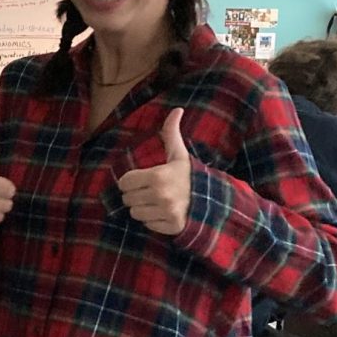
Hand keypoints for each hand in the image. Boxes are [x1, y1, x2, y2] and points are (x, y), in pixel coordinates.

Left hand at [116, 108, 191, 235]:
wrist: (211, 199)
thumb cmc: (189, 175)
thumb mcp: (179, 154)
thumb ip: (171, 133)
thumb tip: (176, 110)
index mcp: (158, 176)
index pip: (124, 182)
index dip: (130, 180)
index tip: (140, 179)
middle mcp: (160, 195)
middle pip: (127, 199)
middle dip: (135, 194)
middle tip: (148, 190)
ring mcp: (165, 212)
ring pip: (134, 213)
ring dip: (142, 208)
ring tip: (155, 201)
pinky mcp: (169, 226)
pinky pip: (146, 225)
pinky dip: (152, 220)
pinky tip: (163, 212)